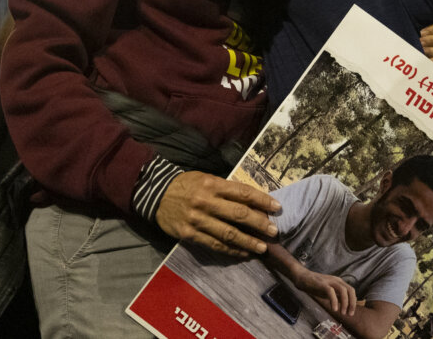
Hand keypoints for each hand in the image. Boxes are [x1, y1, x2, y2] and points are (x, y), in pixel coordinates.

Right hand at [155, 171, 279, 257]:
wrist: (156, 194)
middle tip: (274, 231)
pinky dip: (231, 250)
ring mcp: (197, 219)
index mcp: (212, 184)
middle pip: (238, 214)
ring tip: (262, 248)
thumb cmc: (187, 185)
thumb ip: (227, 190)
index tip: (277, 207)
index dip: (262, 200)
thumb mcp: (206, 179)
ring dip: (248, 242)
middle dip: (259, 223)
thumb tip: (254, 202)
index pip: (242, 192)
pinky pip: (214, 244)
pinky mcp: (189, 234)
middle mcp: (206, 201)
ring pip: (227, 233)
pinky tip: (243, 253)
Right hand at [294, 270, 357, 316]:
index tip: (350, 312)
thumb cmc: (315, 285)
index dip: (353, 302)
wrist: (302, 278)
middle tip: (349, 314)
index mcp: (339, 282)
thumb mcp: (329, 291)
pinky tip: (334, 309)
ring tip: (342, 313)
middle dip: (352, 303)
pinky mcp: (322, 284)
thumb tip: (346, 305)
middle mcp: (336, 280)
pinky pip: (331, 292)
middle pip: (350, 290)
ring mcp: (329, 281)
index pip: (351, 291)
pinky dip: (334, 301)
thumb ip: (337, 296)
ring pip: (343, 290)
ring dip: (345, 302)